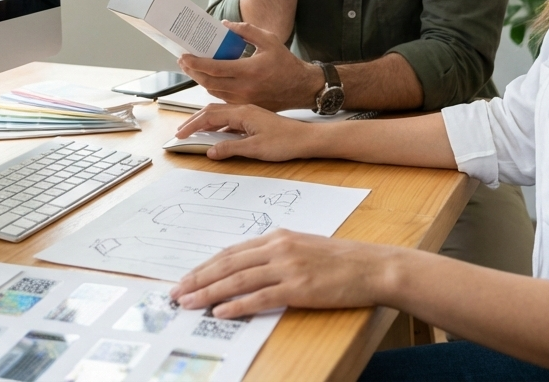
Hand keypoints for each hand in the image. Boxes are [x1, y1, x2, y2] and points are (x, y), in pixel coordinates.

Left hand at [170, 230, 405, 317]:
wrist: (371, 266)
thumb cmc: (340, 260)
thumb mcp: (303, 247)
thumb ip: (276, 255)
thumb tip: (248, 268)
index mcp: (277, 237)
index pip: (231, 252)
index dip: (205, 266)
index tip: (187, 277)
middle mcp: (278, 248)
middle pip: (228, 264)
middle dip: (198, 278)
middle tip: (176, 292)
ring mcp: (288, 267)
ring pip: (238, 280)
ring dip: (209, 292)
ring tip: (189, 302)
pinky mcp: (299, 288)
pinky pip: (260, 297)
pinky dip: (237, 305)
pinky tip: (220, 312)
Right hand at [174, 103, 319, 160]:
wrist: (306, 138)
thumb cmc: (285, 142)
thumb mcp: (255, 149)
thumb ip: (231, 149)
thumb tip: (210, 151)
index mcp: (242, 113)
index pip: (209, 116)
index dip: (192, 125)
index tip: (180, 134)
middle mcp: (243, 109)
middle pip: (212, 112)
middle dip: (194, 121)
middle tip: (181, 132)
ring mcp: (248, 113)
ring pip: (220, 115)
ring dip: (205, 123)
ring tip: (193, 132)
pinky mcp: (253, 119)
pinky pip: (229, 120)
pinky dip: (217, 126)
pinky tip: (216, 135)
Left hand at [178, 21, 323, 110]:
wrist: (301, 87)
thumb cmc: (286, 63)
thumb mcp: (269, 40)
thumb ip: (246, 30)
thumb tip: (225, 25)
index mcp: (249, 70)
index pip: (214, 68)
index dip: (196, 62)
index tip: (184, 56)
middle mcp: (244, 88)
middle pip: (208, 82)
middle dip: (192, 71)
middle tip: (183, 61)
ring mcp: (243, 99)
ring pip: (213, 91)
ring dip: (200, 80)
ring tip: (193, 68)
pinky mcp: (245, 105)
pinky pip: (222, 96)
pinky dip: (212, 86)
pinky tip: (209, 77)